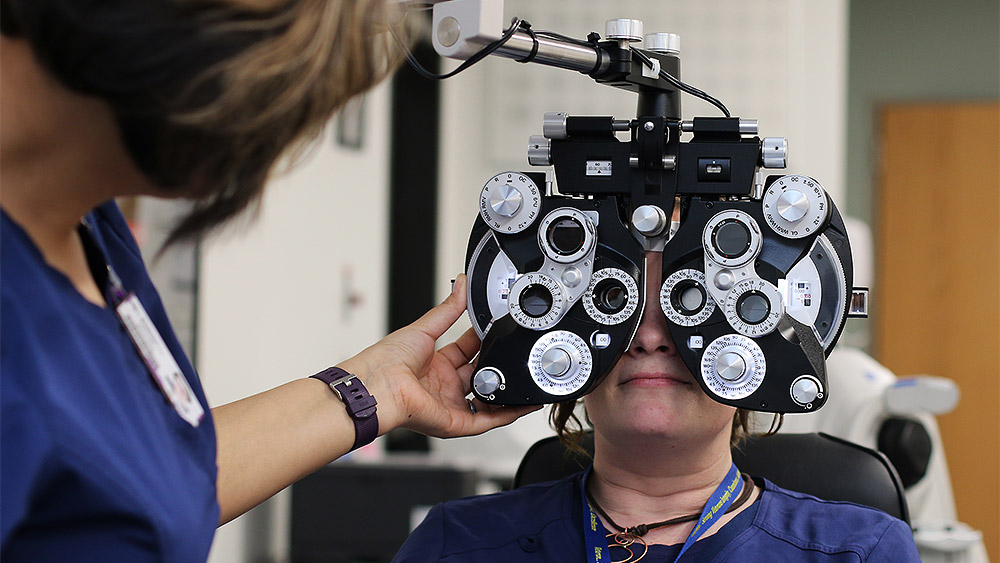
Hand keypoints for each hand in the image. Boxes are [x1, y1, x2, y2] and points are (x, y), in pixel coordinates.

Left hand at [339, 274, 539, 437]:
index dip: (486, 342)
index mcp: (436, 364)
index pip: (469, 351)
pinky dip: (507, 413)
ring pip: (489, 400)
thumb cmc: (387, 361)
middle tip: (517, 351)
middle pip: (481, 374)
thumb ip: (448, 309)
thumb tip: (461, 285)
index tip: (501, 329)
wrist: (377, 385)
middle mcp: (445, 386)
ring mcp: (451, 404)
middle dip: (500, 364)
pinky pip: (487, 420)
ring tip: (527, 379)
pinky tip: (523, 403)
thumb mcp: (425, 328)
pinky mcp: (455, 422)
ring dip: (509, 392)